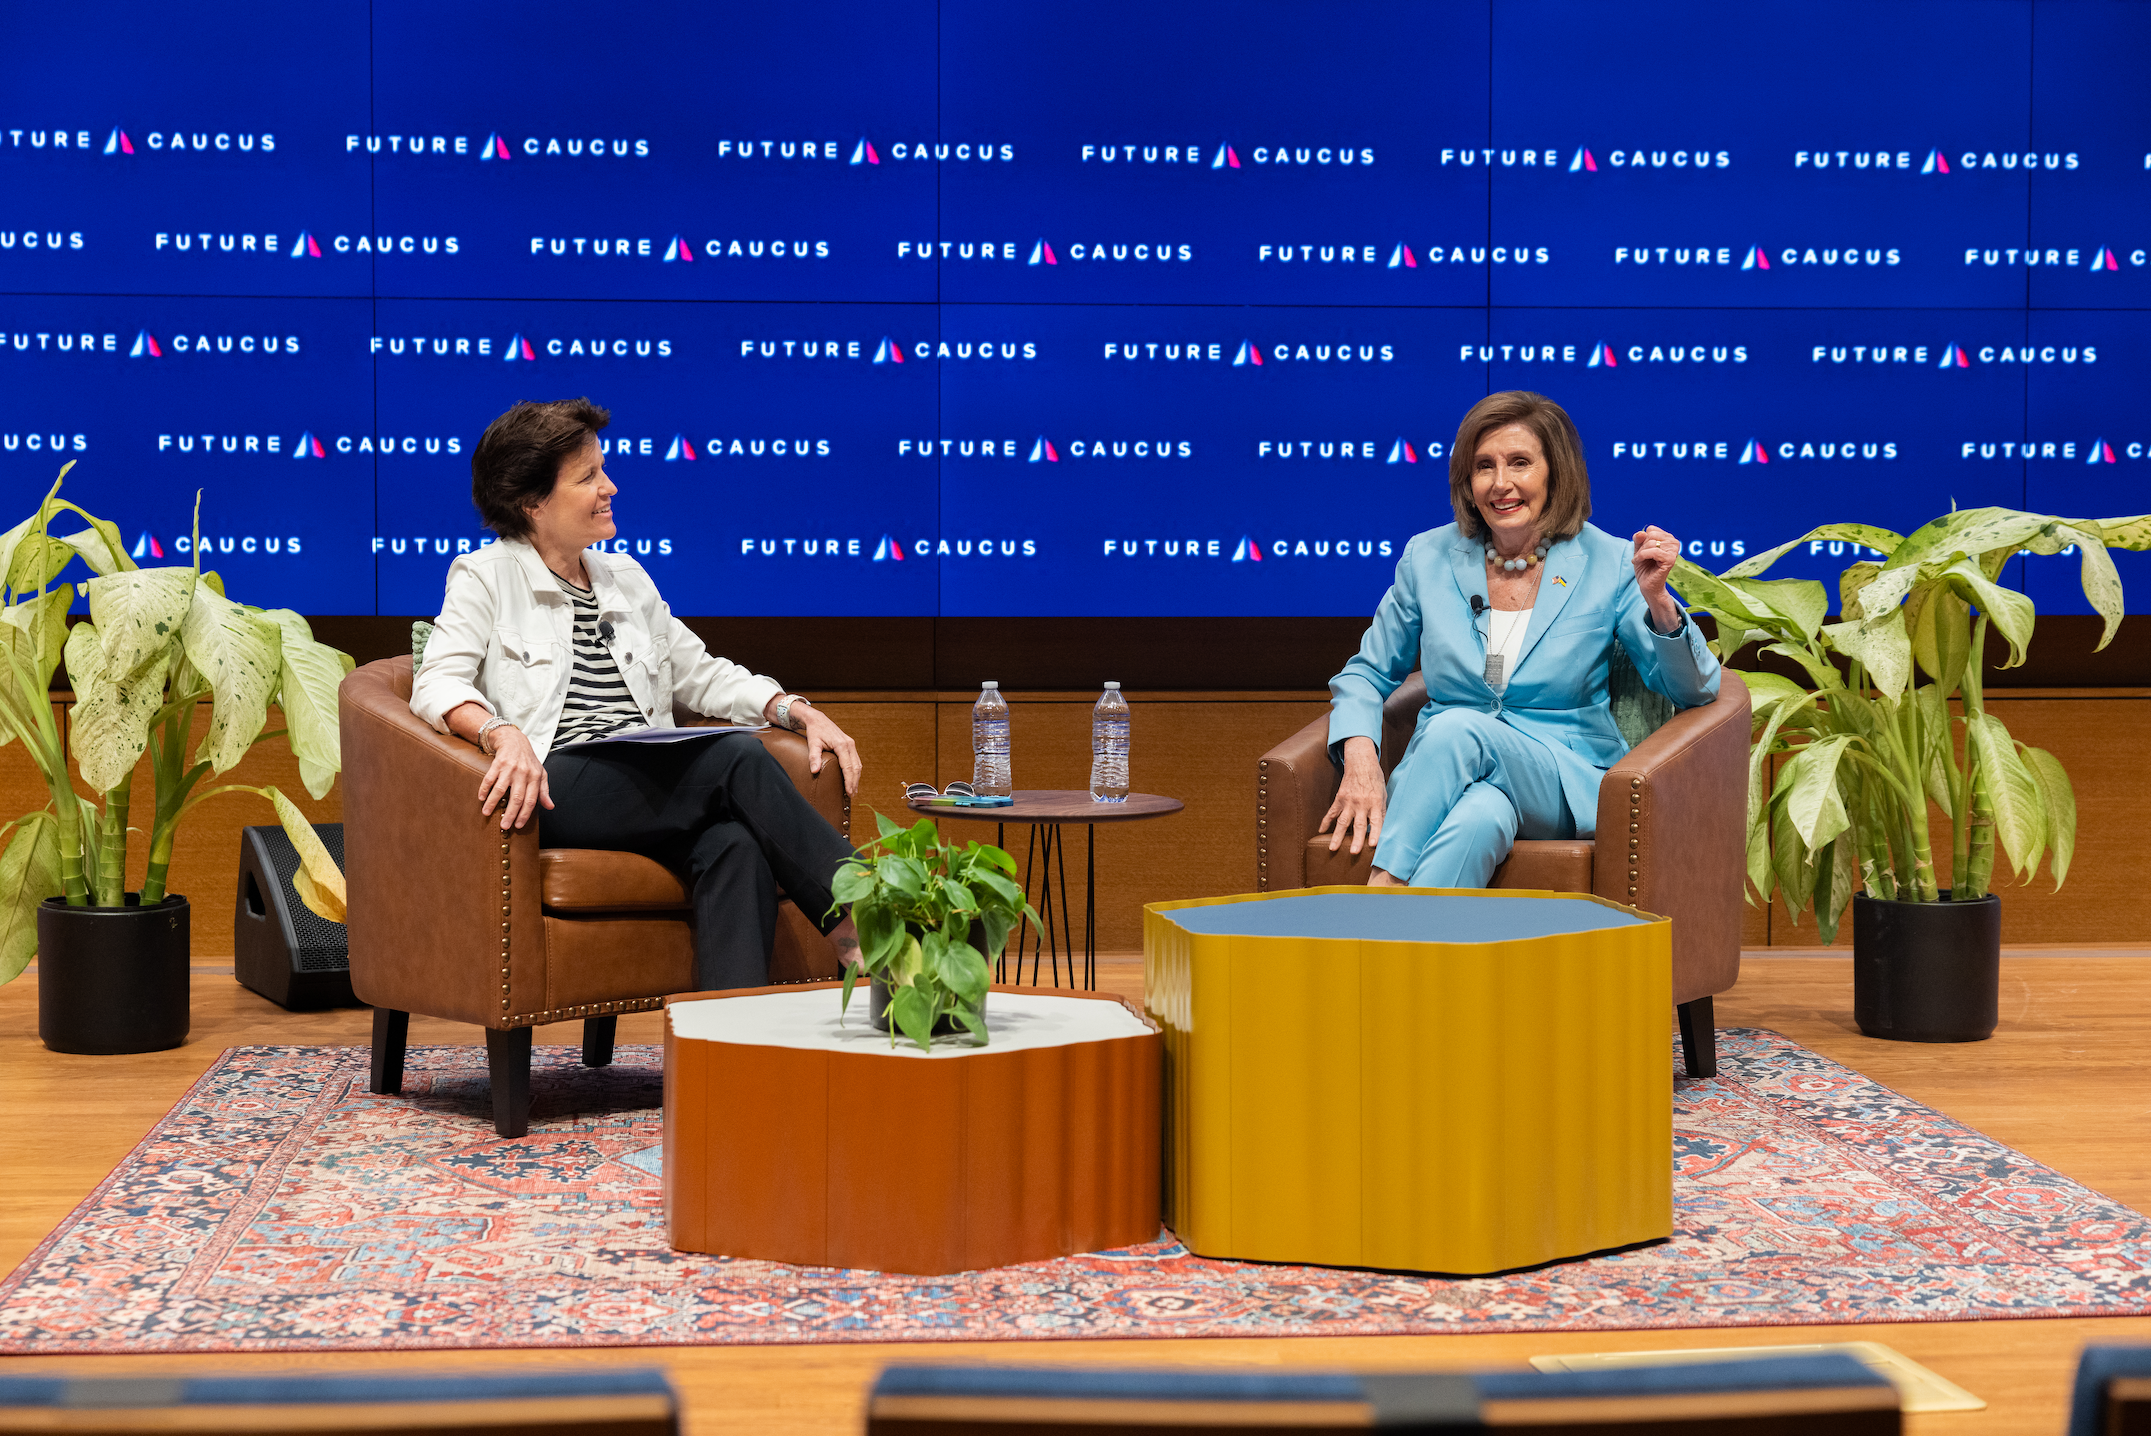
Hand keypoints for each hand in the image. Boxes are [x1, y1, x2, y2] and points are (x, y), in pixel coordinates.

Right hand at [478, 726, 552, 832]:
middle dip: (510, 813)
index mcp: (535, 778)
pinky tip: (481, 798)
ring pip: (500, 789)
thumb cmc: (528, 761)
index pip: (531, 800)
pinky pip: (489, 779)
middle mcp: (523, 773)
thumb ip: (544, 791)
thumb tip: (550, 806)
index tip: (518, 825)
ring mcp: (510, 768)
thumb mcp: (541, 774)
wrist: (515, 740)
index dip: (525, 814)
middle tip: (504, 826)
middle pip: (517, 798)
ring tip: (486, 813)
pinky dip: (484, 789)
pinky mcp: (498, 763)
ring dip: (492, 803)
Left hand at [795, 704, 862, 796]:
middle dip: (854, 782)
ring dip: (856, 778)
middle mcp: (849, 744)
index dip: (849, 781)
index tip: (848, 792)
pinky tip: (852, 779)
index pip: (848, 767)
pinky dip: (855, 771)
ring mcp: (851, 744)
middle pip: (856, 767)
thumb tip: (814, 771)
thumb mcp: (812, 743)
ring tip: (853, 790)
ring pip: (858, 764)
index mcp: (842, 745)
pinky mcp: (850, 745)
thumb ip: (814, 757)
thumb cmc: (815, 731)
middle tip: (851, 795)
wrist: (818, 719)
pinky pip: (856, 760)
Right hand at [1318, 735, 1386, 855]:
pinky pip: (1331, 812)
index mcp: (1376, 802)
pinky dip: (1326, 822)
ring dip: (1338, 836)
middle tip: (1353, 852)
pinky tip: (1321, 831)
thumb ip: (1382, 811)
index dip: (1375, 833)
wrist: (1361, 762)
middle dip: (1356, 840)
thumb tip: (1383, 829)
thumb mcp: (1384, 794)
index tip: (1373, 845)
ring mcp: (1349, 801)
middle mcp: (1362, 803)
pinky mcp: (1340, 798)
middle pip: (1359, 825)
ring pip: (1343, 822)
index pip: (1376, 821)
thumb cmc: (1375, 780)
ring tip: (1333, 848)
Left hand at [1631, 525, 1684, 632]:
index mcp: (1668, 538)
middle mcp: (1673, 542)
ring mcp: (1674, 551)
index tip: (1642, 551)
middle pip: (1651, 535)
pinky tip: (1638, 562)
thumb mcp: (1638, 550)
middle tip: (1640, 557)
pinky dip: (1642, 556)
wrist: (1647, 585)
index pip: (1651, 529)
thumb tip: (1642, 532)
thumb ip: (1639, 539)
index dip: (1642, 540)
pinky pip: (1654, 551)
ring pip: (1652, 542)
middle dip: (1641, 546)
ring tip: (1639, 561)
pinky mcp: (1671, 559)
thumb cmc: (1644, 567)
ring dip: (1641, 553)